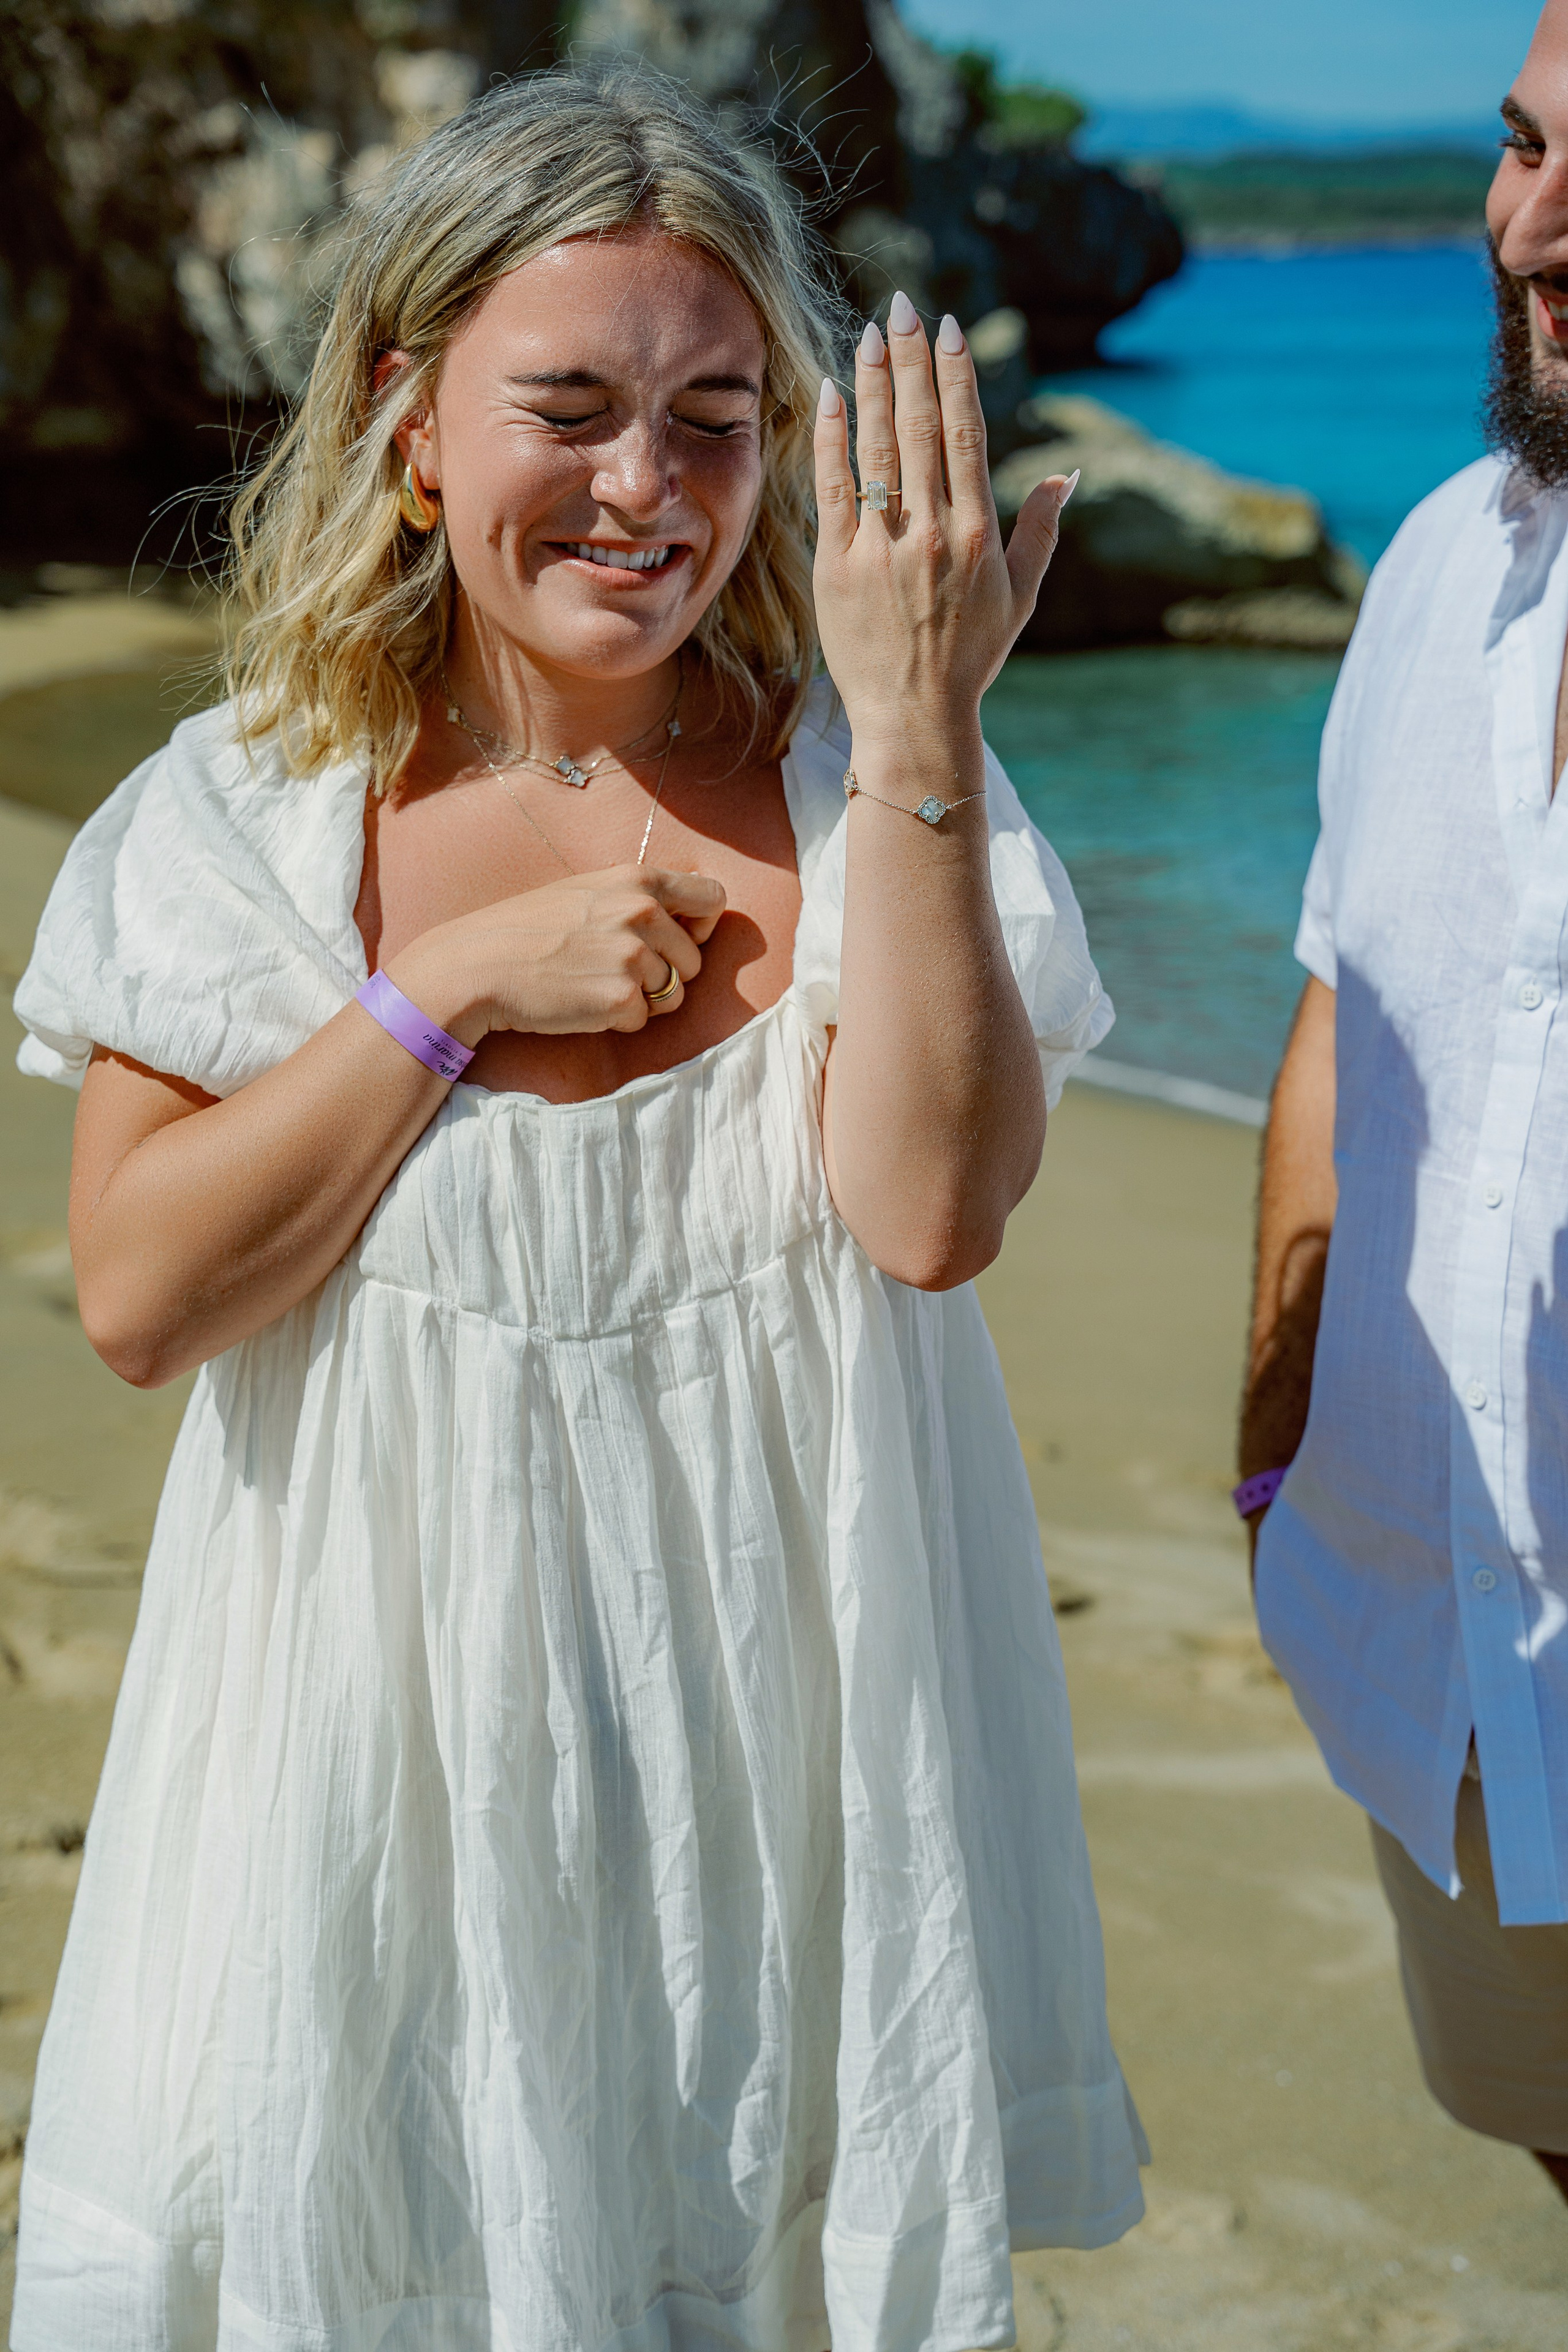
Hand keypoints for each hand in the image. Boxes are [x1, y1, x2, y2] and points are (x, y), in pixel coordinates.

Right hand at [387, 865, 725, 1040]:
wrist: (479, 965)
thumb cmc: (529, 928)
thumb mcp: (587, 890)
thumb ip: (638, 897)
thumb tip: (688, 914)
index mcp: (639, 880)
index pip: (713, 897)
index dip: (701, 925)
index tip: (677, 937)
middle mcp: (644, 913)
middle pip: (694, 960)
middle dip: (664, 973)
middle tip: (612, 970)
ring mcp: (634, 957)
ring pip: (674, 994)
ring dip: (642, 999)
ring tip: (594, 983)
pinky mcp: (621, 999)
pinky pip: (643, 1020)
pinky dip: (618, 1020)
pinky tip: (582, 1003)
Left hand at [811, 295, 1074, 747]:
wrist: (914, 719)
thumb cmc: (969, 660)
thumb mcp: (1020, 598)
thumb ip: (1042, 531)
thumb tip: (1070, 474)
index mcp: (977, 533)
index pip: (965, 434)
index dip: (955, 376)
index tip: (947, 329)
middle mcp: (931, 533)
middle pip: (921, 427)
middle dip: (912, 361)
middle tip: (903, 307)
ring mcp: (882, 549)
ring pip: (877, 448)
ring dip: (873, 385)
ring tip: (868, 335)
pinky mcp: (838, 567)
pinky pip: (833, 488)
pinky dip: (831, 437)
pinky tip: (829, 392)